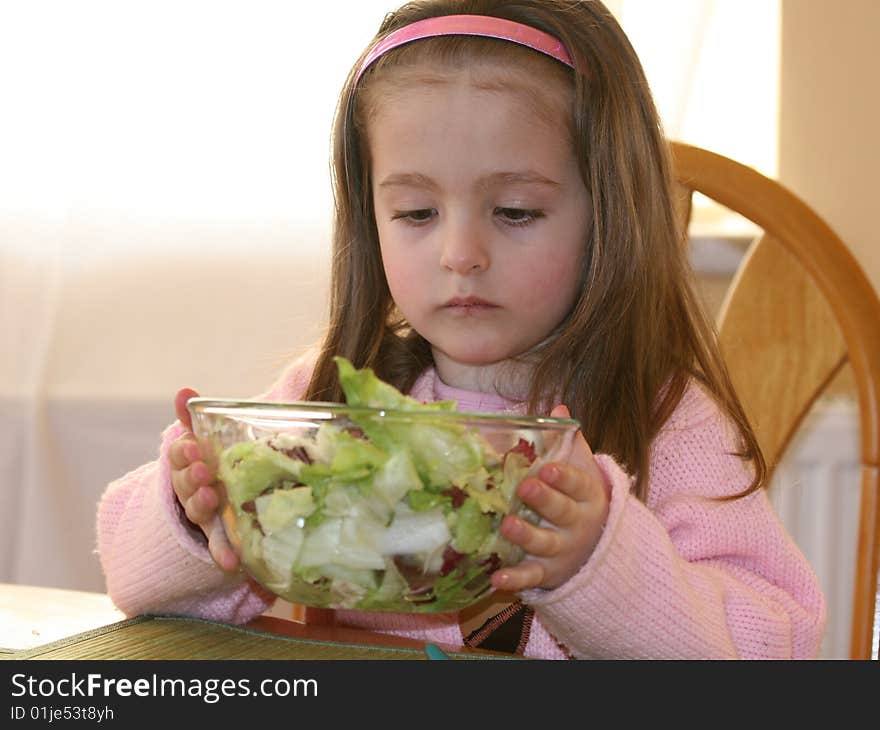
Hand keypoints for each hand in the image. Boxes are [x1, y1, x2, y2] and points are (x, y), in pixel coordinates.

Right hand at [168, 387, 238, 571]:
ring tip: (212, 500)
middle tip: (204, 471)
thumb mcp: (203, 440)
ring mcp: (203, 513)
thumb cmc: (211, 461)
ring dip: (203, 506)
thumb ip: (193, 418)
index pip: (179, 455)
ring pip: (198, 511)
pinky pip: (219, 546)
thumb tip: (184, 391)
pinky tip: (232, 564)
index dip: (184, 452)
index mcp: (188, 463)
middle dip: (193, 477)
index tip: (194, 447)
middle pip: (186, 483)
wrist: (210, 502)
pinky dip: (222, 554)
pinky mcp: (218, 536)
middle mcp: (190, 489)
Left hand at [491, 404, 610, 591]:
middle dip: (544, 501)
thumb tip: (558, 406)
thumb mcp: (581, 470)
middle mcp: (577, 524)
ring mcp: (562, 551)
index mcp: (587, 495)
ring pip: (546, 544)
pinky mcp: (547, 573)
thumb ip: (567, 441)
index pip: (577, 484)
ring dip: (526, 536)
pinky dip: (515, 580)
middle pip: (562, 512)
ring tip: (507, 526)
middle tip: (525, 488)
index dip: (563, 477)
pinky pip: (531, 577)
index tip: (547, 468)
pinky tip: (496, 578)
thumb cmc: (579, 498)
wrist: (597, 546)